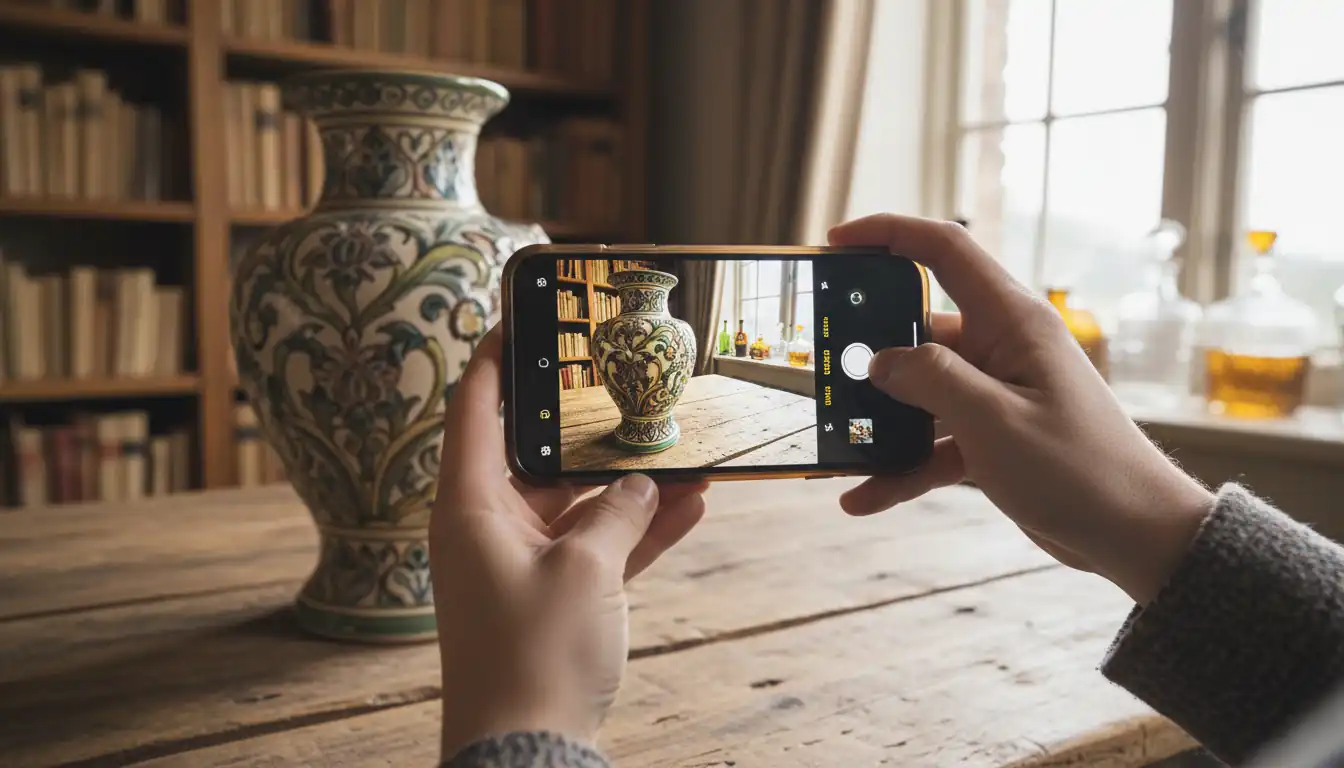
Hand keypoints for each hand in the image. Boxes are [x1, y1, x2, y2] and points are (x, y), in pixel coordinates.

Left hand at [429, 327, 707, 756]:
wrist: (530, 751)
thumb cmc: (535, 657)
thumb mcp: (586, 569)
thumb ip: (618, 512)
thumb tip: (643, 485)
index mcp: (471, 505)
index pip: (475, 409)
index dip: (496, 359)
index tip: (521, 318)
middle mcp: (490, 526)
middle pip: (539, 453)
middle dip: (592, 426)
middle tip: (630, 384)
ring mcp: (523, 562)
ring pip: (579, 501)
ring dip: (631, 483)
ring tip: (685, 451)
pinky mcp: (554, 596)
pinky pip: (598, 545)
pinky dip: (638, 529)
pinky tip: (690, 506)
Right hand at [828, 214, 1214, 604]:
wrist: (1134, 535)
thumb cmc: (1080, 470)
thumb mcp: (994, 420)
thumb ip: (931, 381)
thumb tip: (878, 361)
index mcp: (1013, 322)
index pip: (945, 251)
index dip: (888, 235)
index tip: (836, 240)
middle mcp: (1002, 349)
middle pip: (918, 331)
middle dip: (867, 350)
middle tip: (820, 365)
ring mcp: (995, 394)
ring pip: (919, 393)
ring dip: (880, 420)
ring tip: (835, 441)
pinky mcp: (992, 437)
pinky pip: (933, 442)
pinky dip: (901, 467)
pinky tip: (863, 496)